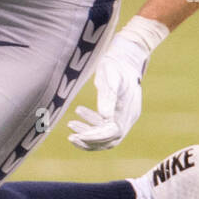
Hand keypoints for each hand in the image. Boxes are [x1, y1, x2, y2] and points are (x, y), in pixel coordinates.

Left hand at [67, 18, 166, 149]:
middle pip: (110, 140)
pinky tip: (77, 115)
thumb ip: (108, 95)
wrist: (125, 58)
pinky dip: (90, 126)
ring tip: (70, 124)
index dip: (95, 137)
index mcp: (128, 112)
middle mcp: (128, 118)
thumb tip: (104, 115)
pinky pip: (103, 128)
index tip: (78, 135)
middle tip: (71, 136)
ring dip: (88, 134)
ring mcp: (123, 117)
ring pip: (106, 137)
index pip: (113, 133)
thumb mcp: (111, 77)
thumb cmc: (116, 65)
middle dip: (89, 141)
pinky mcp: (116, 114)